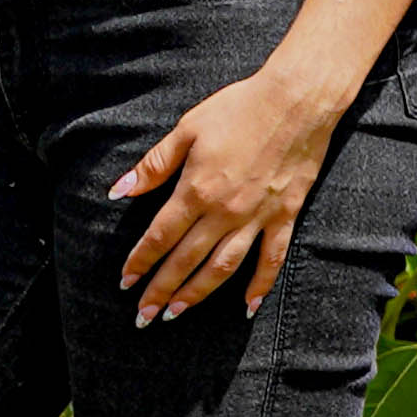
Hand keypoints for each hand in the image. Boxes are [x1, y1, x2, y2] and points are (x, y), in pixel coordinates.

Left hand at [111, 62, 351, 323]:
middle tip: (143, 316)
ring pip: (223, 267)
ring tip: (178, 314)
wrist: (296, 101)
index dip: (140, 262)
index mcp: (196, 189)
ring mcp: (256, 217)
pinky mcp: (284, 216)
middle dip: (161, 290)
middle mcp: (224, 211)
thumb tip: (120, 190)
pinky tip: (247, 307)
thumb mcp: (188, 129)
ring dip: (198, 294)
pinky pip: (271, 259)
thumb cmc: (239, 109)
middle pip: (186, 259)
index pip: (160, 236)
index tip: (125, 282)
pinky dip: (260, 285)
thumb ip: (154, 165)